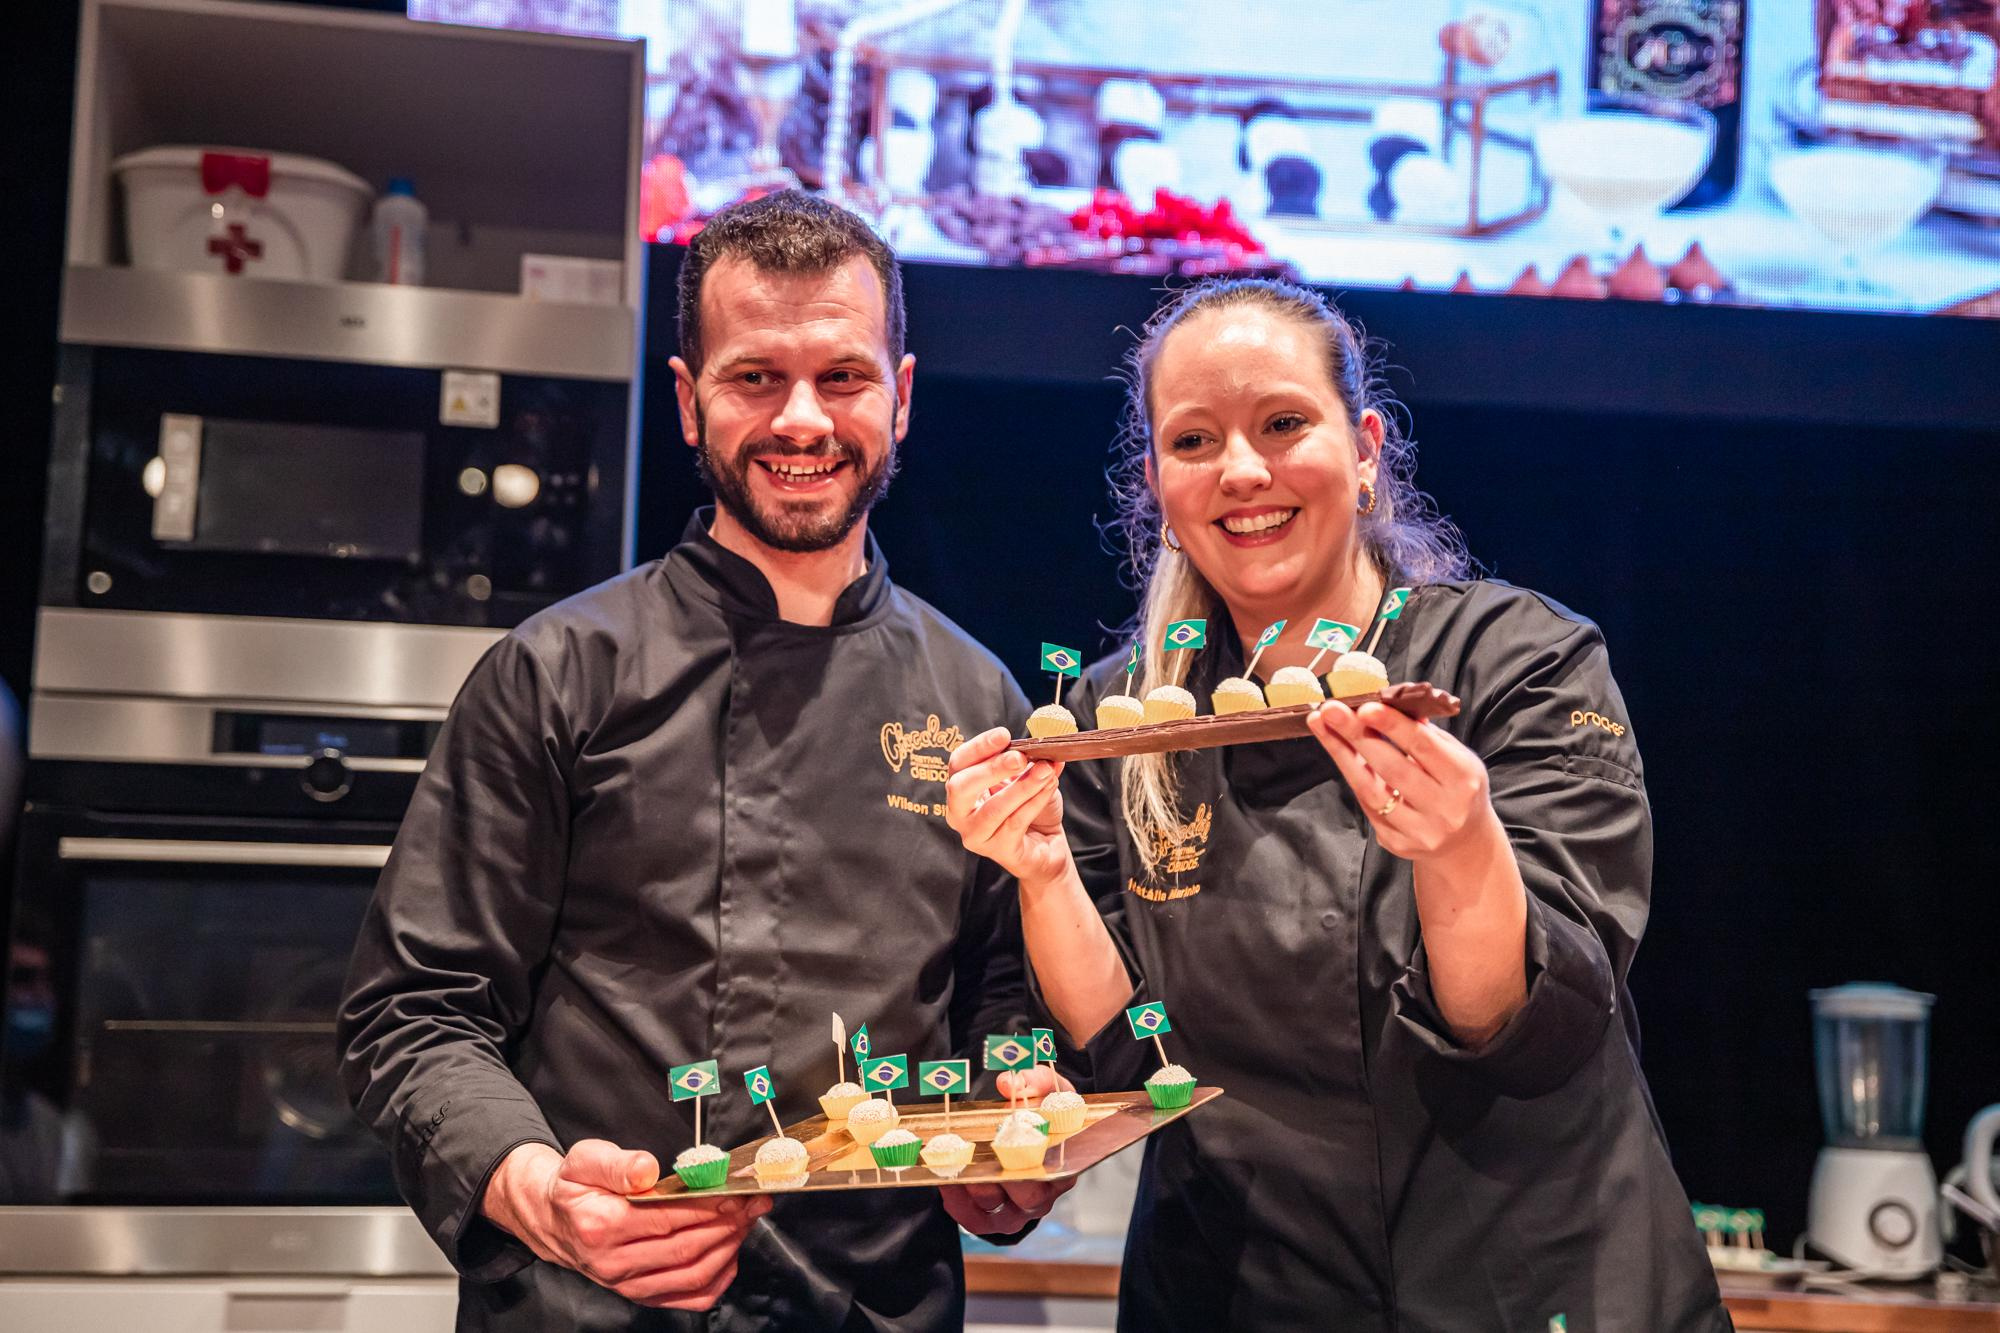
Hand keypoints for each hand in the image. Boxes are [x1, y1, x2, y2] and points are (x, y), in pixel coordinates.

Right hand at [481, 1140, 770, 1309]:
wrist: (553, 1220)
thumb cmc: (574, 1186)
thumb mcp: (585, 1160)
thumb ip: (617, 1163)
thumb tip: (647, 1169)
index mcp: (602, 1226)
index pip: (668, 1220)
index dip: (709, 1207)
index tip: (736, 1192)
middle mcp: (614, 1263)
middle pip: (686, 1249)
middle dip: (728, 1225)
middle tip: (755, 1202)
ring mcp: (628, 1284)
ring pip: (692, 1275)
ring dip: (728, 1248)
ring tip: (748, 1220)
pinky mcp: (641, 1295)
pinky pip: (689, 1297)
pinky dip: (718, 1278)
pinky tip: (730, 1251)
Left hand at [939, 1065, 1078, 1235]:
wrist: (1023, 1135)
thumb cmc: (1040, 1112)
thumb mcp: (1046, 1089)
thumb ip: (1034, 1081)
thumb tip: (1010, 1084)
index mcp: (1064, 1165)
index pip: (1056, 1170)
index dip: (1034, 1157)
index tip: (1012, 1137)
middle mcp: (1044, 1194)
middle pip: (1027, 1195)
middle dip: (1001, 1174)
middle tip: (977, 1151)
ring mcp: (1018, 1212)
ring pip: (995, 1207)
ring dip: (972, 1184)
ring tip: (952, 1160)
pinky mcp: (992, 1219)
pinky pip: (973, 1219)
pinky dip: (957, 1202)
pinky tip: (944, 1179)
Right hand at [945, 728, 1071, 886]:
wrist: (1046, 845)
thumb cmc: (1030, 809)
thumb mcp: (1028, 777)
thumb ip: (1030, 760)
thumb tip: (1042, 742)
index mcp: (961, 790)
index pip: (958, 763)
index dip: (979, 747)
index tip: (1004, 735)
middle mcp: (960, 814)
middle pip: (961, 787)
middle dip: (991, 768)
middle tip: (1019, 757)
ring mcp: (976, 836)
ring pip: (994, 808)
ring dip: (1022, 786)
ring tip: (1045, 770)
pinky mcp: (999, 851)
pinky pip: (1016, 822)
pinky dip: (1034, 801)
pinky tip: (1049, 786)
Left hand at [1306, 701, 1506, 868]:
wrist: (1466, 842)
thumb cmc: (1457, 787)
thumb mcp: (1456, 757)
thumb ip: (1424, 734)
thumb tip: (1388, 703)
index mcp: (1463, 779)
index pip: (1423, 747)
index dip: (1393, 726)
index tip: (1365, 706)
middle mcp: (1444, 808)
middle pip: (1392, 768)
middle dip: (1357, 736)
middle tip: (1330, 710)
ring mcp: (1419, 831)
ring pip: (1370, 790)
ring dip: (1342, 754)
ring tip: (1321, 725)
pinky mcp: (1397, 843)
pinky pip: (1367, 806)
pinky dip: (1352, 776)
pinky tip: (1338, 751)